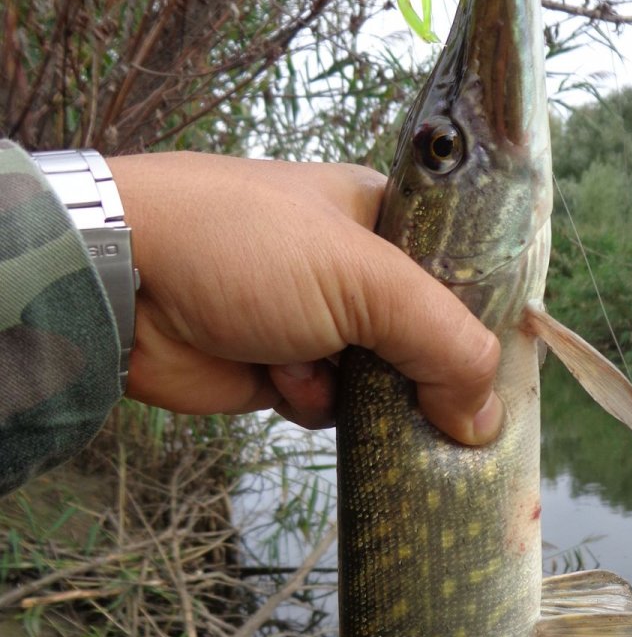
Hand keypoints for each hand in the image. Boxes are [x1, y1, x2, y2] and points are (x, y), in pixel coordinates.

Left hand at [110, 153, 501, 444]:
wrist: (122, 282)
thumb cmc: (245, 247)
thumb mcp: (365, 281)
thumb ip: (443, 343)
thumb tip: (488, 417)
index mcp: (385, 219)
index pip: (465, 273)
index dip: (487, 322)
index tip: (503, 370)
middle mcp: (358, 269)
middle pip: (429, 337)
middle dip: (432, 374)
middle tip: (449, 409)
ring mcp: (320, 321)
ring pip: (385, 381)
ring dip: (368, 392)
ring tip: (330, 370)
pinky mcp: (284, 369)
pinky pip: (332, 406)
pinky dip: (314, 402)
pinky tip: (284, 380)